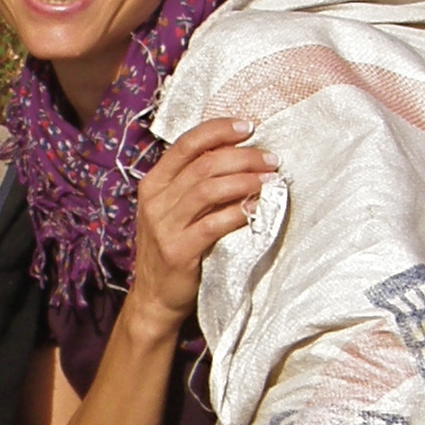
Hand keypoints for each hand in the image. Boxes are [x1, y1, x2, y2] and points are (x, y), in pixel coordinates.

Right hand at [123, 118, 271, 329]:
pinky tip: (257, 207)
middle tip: (271, 158)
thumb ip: (194, 183)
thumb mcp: (173, 210)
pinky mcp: (179, 251)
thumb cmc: (173, 247)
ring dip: (244, 180)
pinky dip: (238, 212)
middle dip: (243, 157)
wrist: (155, 297)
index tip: (247, 127)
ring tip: (269, 179)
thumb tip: (237, 155)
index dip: (218, 131)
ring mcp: (164, 226)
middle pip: (203, 165)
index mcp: (153, 183)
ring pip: (208, 190)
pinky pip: (213, 224)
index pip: (186, 144)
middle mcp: (155, 200)